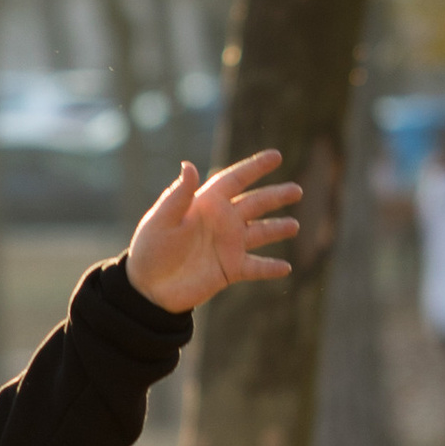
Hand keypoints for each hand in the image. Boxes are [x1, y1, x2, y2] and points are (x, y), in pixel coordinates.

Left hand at [125, 149, 303, 312]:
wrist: (148, 289)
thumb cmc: (150, 250)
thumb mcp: (161, 221)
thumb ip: (178, 196)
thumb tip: (189, 165)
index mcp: (207, 204)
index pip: (235, 180)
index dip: (255, 167)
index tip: (276, 156)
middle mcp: (222, 221)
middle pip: (256, 203)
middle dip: (276, 195)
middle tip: (297, 190)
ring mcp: (228, 245)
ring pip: (261, 232)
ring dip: (279, 228)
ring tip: (294, 226)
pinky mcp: (230, 269)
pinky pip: (256, 267)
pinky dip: (270, 268)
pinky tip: (286, 268)